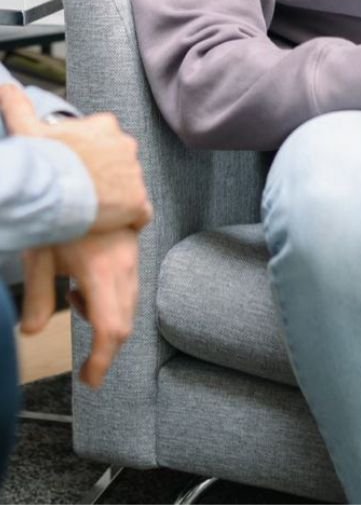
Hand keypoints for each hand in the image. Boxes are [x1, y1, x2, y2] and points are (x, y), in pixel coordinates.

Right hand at [0, 84, 152, 231]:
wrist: (54, 190)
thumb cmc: (43, 160)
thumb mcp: (28, 130)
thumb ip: (18, 107)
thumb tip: (4, 87)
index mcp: (105, 126)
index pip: (103, 141)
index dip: (88, 159)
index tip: (74, 171)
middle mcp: (126, 145)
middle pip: (118, 163)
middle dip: (104, 176)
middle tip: (81, 192)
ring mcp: (135, 173)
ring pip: (128, 186)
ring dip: (115, 197)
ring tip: (91, 209)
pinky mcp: (138, 200)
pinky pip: (140, 212)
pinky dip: (129, 218)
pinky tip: (111, 223)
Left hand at [21, 229, 138, 386]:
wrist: (85, 178)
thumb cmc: (59, 214)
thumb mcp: (40, 256)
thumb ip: (37, 296)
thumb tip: (31, 332)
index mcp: (102, 273)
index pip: (111, 330)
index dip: (103, 361)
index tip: (91, 380)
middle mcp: (124, 268)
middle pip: (125, 323)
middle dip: (106, 349)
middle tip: (88, 368)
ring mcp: (132, 258)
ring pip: (130, 306)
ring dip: (108, 322)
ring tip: (75, 304)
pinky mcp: (132, 250)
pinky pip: (129, 289)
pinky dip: (112, 303)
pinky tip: (85, 287)